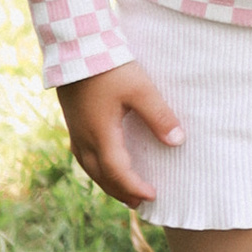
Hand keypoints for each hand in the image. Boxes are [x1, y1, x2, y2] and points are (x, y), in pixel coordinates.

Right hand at [57, 62, 184, 211]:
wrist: (76, 47)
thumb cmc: (110, 67)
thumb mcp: (140, 89)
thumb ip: (159, 116)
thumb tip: (178, 142)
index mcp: (100, 135)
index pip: (118, 172)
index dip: (135, 187)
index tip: (152, 196)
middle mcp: (84, 139)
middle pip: (101, 176)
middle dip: (120, 191)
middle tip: (139, 203)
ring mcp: (76, 132)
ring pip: (90, 168)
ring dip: (108, 182)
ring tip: (124, 191)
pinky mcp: (73, 123)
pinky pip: (84, 156)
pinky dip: (98, 168)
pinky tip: (106, 164)